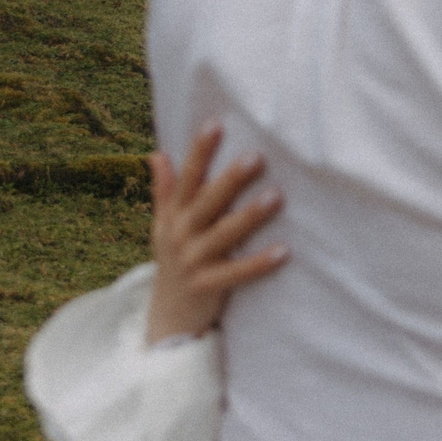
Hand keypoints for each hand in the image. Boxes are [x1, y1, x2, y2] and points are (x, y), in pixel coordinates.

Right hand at [145, 125, 288, 344]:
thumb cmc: (174, 261)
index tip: (215, 124)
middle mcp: (180, 235)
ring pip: (223, 235)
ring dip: (249, 216)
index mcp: (174, 216)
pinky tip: (284, 251)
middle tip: (256, 156)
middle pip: (207, 202)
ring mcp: (193, 262)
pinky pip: (236, 273)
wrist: (167, 316)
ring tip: (276, 197)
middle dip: (230, 179)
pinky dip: (259, 263)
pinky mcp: (208, 287)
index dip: (200, 151)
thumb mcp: (164, 225)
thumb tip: (157, 153)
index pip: (188, 178)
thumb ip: (165, 190)